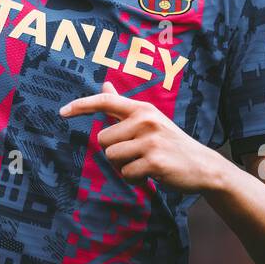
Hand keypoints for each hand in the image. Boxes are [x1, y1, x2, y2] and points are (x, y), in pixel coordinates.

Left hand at [59, 80, 225, 193]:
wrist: (203, 166)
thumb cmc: (170, 143)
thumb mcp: (150, 119)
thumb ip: (123, 106)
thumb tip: (104, 84)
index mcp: (142, 109)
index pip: (106, 101)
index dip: (82, 105)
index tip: (62, 112)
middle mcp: (145, 120)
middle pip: (102, 140)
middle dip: (114, 152)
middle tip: (137, 154)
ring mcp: (150, 141)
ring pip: (112, 158)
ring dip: (124, 167)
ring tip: (145, 164)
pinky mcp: (154, 162)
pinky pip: (126, 173)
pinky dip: (135, 179)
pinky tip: (151, 174)